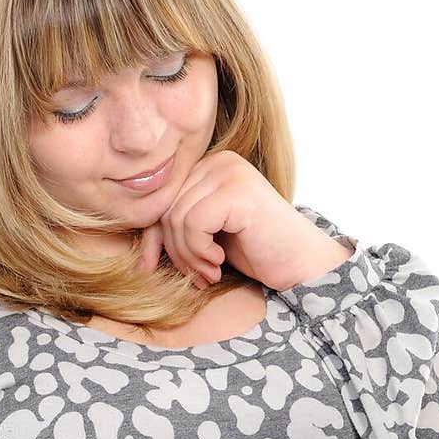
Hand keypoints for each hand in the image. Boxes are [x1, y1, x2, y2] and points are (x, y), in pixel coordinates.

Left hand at [134, 150, 352, 290]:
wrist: (302, 265)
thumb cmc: (256, 253)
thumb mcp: (205, 240)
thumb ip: (175, 232)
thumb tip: (136, 256)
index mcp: (207, 166)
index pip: (160, 200)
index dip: (154, 239)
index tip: (157, 268)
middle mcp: (218, 161)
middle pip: (165, 209)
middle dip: (174, 251)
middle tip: (198, 277)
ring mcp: (229, 172)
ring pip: (176, 218)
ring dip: (188, 257)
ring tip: (210, 274)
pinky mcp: (237, 190)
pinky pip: (193, 223)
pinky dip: (200, 252)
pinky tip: (220, 263)